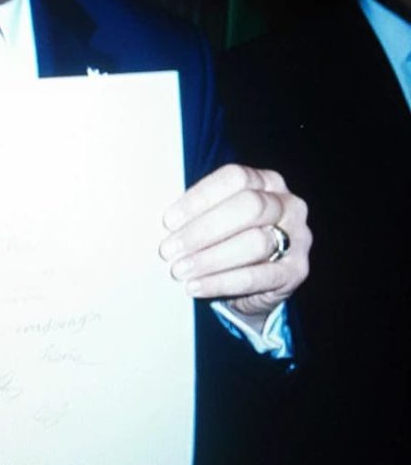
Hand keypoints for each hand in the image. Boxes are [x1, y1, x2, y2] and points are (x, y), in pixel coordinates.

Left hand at [159, 164, 310, 323]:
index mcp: (266, 181)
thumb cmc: (228, 241)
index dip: (200, 198)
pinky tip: (196, 286)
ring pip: (255, 242)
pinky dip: (222, 282)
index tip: (168, 221)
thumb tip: (165, 223)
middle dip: (203, 230)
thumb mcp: (217, 219)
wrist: (254, 285)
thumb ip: (198, 214)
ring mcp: (298, 237)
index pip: (235, 178)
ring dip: (210, 258)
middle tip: (169, 249)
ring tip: (179, 270)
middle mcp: (288, 204)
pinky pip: (258, 277)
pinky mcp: (296, 271)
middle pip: (249, 207)